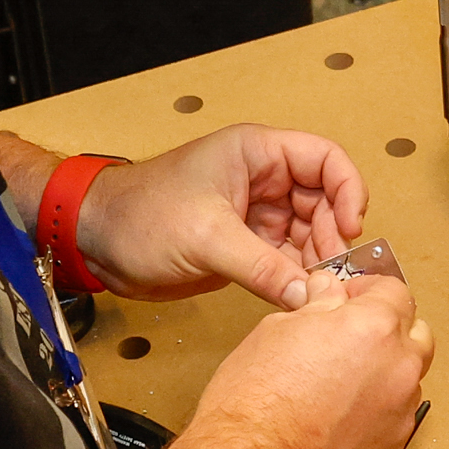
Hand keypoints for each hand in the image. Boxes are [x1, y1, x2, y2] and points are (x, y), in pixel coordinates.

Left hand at [76, 126, 366, 305]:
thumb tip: (307, 294)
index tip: (351, 227)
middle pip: (324, 200)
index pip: (325, 158)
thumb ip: (261, 266)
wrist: (98, 241)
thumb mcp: (206, 238)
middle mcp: (262, 179)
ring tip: (319, 290)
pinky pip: (286, 257)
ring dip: (317, 260)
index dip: (347, 190)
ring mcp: (254, 212)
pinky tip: (300, 296)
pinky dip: (296, 276)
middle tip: (334, 273)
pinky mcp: (245, 244)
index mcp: (256, 153)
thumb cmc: (140, 215)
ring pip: (309, 232)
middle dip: (333, 235)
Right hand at [190, 274, 433, 448]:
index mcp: (374, 328)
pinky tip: (336, 422)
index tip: (347, 300)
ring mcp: (400, 415)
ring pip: (405, 381)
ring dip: (382, 375)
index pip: (394, 292)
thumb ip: (317, 308)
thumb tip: (328, 296)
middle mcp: (398, 369)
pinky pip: (393, 422)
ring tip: (337, 387)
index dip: (367, 292)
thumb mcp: (276, 330)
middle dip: (388, 331)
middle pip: (416, 335)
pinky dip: (374, 416)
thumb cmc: (255, 402)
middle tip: (349, 339)